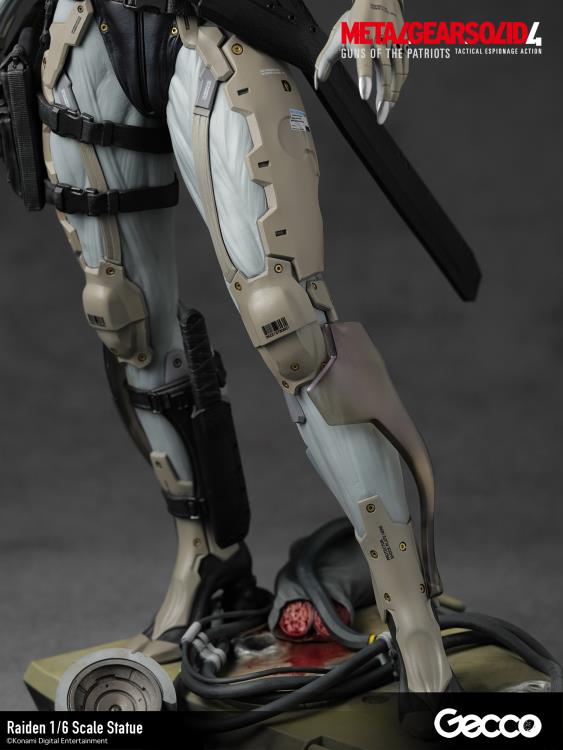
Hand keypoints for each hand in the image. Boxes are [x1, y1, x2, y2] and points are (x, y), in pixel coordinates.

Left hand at [315, 0, 408, 124]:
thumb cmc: (356, 17)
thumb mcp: (338, 34)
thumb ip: (325, 58)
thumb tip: (318, 80)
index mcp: (361, 37)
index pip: (364, 60)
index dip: (365, 78)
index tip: (365, 95)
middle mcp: (380, 39)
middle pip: (385, 71)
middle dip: (383, 96)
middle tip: (380, 116)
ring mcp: (394, 41)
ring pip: (397, 71)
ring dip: (393, 94)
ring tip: (386, 111)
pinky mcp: (403, 43)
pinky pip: (404, 66)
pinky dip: (400, 83)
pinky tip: (393, 96)